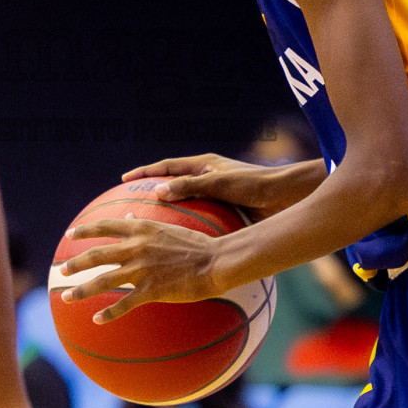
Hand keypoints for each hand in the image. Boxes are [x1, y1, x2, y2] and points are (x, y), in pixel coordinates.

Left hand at [59, 216, 221, 322]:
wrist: (216, 261)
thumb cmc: (196, 244)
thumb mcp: (168, 228)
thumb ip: (146, 224)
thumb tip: (130, 218)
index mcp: (142, 230)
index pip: (106, 226)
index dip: (85, 230)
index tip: (70, 234)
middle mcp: (137, 247)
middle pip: (97, 254)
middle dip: (76, 263)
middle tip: (62, 270)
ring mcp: (142, 269)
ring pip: (104, 280)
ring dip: (82, 290)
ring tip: (66, 297)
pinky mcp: (151, 290)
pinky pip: (124, 304)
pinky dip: (108, 313)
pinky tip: (96, 319)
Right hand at [122, 153, 320, 219]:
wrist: (282, 195)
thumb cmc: (252, 184)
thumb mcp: (217, 183)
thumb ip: (188, 186)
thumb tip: (158, 193)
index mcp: (203, 165)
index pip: (166, 166)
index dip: (145, 172)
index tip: (125, 180)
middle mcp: (206, 177)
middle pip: (172, 183)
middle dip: (151, 191)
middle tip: (131, 203)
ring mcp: (213, 194)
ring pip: (184, 203)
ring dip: (168, 211)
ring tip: (149, 227)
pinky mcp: (222, 209)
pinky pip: (198, 217)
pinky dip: (186, 225)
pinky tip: (179, 242)